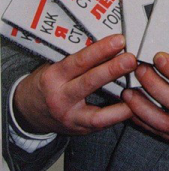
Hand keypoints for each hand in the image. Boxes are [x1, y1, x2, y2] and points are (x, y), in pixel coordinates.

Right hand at [13, 34, 136, 134]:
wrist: (28, 111)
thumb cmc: (46, 82)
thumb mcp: (54, 65)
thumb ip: (76, 58)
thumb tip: (107, 43)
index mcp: (53, 76)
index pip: (79, 61)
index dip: (100, 50)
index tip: (119, 40)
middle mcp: (60, 98)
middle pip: (89, 82)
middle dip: (112, 70)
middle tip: (131, 59)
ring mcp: (70, 117)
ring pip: (97, 112)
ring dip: (121, 101)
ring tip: (137, 88)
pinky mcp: (79, 129)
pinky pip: (101, 124)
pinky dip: (118, 115)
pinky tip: (133, 106)